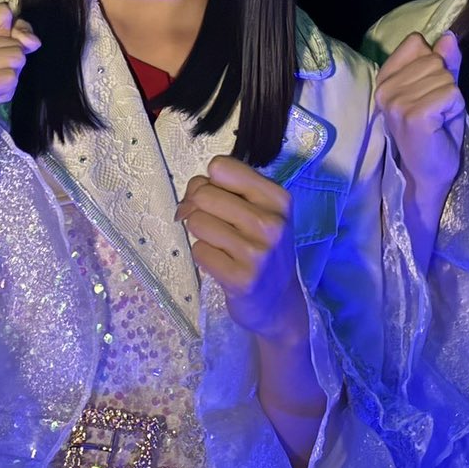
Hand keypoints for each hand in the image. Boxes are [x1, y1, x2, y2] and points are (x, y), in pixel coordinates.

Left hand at [177, 157, 307, 347]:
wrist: (280, 301)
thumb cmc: (264, 247)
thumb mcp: (259, 211)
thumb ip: (224, 190)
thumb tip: (188, 196)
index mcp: (277, 198)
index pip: (221, 167)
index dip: (209, 182)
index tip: (218, 199)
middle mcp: (271, 223)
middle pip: (203, 194)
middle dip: (199, 208)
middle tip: (214, 225)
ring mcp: (257, 253)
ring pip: (196, 222)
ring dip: (201, 234)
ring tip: (221, 246)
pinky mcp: (241, 279)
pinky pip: (198, 251)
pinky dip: (204, 256)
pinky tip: (222, 264)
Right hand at [373, 31, 464, 229]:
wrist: (428, 173)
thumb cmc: (434, 133)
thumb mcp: (440, 90)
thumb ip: (445, 64)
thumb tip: (449, 36)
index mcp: (384, 78)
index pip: (416, 43)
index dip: (433, 64)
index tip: (426, 92)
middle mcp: (385, 88)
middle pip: (434, 60)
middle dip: (445, 84)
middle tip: (435, 111)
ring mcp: (397, 102)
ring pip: (445, 77)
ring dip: (451, 99)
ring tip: (437, 120)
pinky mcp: (414, 115)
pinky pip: (451, 93)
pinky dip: (455, 109)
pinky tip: (440, 125)